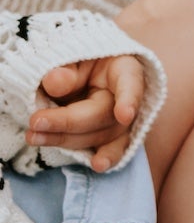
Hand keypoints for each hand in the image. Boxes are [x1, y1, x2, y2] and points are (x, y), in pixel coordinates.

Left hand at [28, 54, 147, 171]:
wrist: (80, 74)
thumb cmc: (76, 62)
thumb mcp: (70, 57)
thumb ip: (64, 70)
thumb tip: (55, 83)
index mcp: (123, 69)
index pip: (130, 83)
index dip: (129, 99)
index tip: (124, 115)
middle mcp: (129, 97)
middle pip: (107, 115)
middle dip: (70, 121)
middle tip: (36, 121)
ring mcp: (124, 121)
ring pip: (102, 136)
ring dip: (67, 139)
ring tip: (34, 137)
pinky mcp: (113, 137)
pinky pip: (112, 149)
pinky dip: (105, 157)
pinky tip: (96, 165)